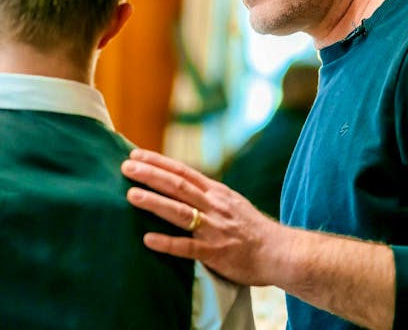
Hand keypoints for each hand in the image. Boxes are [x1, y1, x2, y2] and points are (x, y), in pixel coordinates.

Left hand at [122, 148, 286, 285]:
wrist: (280, 252)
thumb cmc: (253, 229)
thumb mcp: (231, 203)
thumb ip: (207, 195)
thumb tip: (180, 185)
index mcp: (216, 192)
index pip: (183, 171)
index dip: (158, 162)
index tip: (135, 154)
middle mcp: (214, 206)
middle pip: (178, 185)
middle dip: (150, 175)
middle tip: (126, 167)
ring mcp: (214, 229)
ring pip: (180, 212)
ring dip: (154, 202)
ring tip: (131, 195)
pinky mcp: (215, 253)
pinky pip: (187, 247)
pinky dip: (167, 243)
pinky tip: (148, 239)